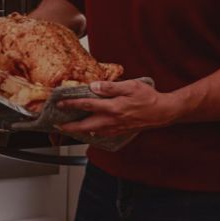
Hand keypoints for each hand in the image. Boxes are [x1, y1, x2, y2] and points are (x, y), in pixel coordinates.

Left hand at [54, 79, 172, 137]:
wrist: (162, 112)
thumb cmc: (148, 97)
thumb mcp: (130, 86)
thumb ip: (110, 87)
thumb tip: (93, 86)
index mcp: (112, 107)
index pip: (86, 105)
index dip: (71, 104)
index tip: (60, 103)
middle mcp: (111, 120)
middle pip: (84, 126)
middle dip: (69, 126)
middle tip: (57, 124)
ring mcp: (115, 128)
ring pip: (92, 132)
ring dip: (79, 131)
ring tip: (69, 128)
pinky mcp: (120, 132)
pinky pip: (102, 134)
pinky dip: (91, 133)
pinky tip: (88, 130)